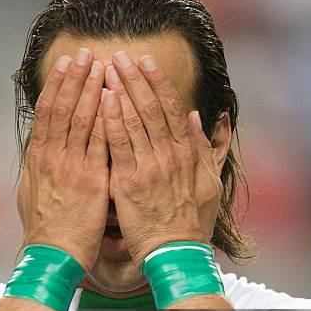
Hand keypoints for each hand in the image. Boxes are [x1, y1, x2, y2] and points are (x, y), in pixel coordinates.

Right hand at [17, 48, 108, 270]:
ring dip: (92, 90)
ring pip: (81, 119)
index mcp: (39, 159)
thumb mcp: (32, 193)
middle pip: (64, 108)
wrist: (52, 256)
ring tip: (102, 65)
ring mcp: (71, 167)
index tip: (67, 64)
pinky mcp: (91, 180)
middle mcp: (53, 157)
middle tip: (86, 52)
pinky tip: (114, 99)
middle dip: (75, 78)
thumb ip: (41, 167)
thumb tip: (42, 148)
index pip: (48, 113)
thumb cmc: (46, 228)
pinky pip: (100, 142)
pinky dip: (106, 119)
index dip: (58, 86)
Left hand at [102, 51, 222, 267]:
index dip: (158, 83)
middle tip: (121, 55)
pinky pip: (118, 146)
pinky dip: (110, 121)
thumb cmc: (190, 222)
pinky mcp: (128, 183)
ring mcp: (149, 168)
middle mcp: (169, 156)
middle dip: (135, 79)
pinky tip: (101, 100)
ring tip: (107, 68)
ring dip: (120, 92)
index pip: (172, 110)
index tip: (147, 62)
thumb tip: (198, 118)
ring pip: (133, 121)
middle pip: (151, 109)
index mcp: (188, 155)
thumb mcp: (209, 185)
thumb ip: (204, 150)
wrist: (175, 255)